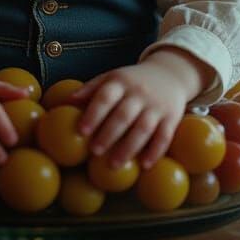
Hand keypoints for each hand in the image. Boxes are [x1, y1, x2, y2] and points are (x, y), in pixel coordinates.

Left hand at [65, 48, 210, 169]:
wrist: (170, 73)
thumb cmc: (133, 80)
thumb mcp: (113, 77)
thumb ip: (92, 88)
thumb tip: (68, 101)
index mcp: (121, 81)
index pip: (105, 96)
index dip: (93, 113)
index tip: (81, 131)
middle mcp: (139, 92)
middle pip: (123, 115)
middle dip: (108, 134)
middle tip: (95, 151)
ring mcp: (157, 105)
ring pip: (143, 128)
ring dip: (128, 147)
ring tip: (114, 164)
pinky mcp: (172, 117)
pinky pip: (164, 136)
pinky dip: (155, 151)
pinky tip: (144, 165)